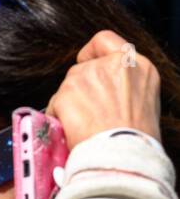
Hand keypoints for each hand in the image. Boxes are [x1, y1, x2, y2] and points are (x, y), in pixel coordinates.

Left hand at [47, 30, 162, 148]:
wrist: (126, 159)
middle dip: (82, 90)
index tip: (86, 62)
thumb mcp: (143, 102)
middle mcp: (111, 65)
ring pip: (68, 88)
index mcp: (137, 66)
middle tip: (94, 115)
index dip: (91, 51)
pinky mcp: (65, 92)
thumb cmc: (138, 139)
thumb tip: (104, 90)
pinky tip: (76, 131)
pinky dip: (60, 118)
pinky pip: (55, 104)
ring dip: (71, 106)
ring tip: (89, 128)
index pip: (105, 40)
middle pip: (82, 69)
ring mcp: (85, 76)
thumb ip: (123, 86)